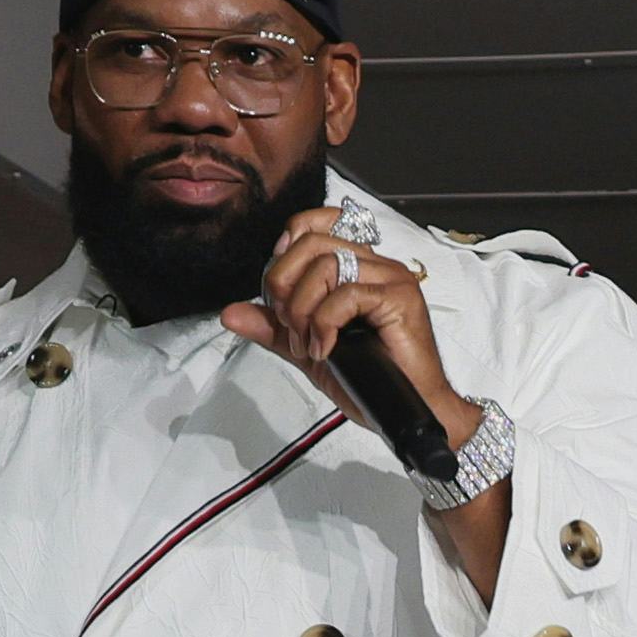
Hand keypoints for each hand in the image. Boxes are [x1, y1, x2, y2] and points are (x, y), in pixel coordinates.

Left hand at [226, 209, 472, 464]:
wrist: (406, 413)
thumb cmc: (370, 381)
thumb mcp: (308, 349)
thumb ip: (273, 328)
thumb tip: (230, 314)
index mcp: (357, 266)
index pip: (316, 223)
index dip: (287, 247)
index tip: (278, 289)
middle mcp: (375, 263)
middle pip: (311, 244)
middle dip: (285, 286)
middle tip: (291, 329)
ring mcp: (390, 278)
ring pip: (325, 266)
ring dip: (303, 310)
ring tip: (309, 345)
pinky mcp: (400, 297)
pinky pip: (345, 295)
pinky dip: (324, 324)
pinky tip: (326, 350)